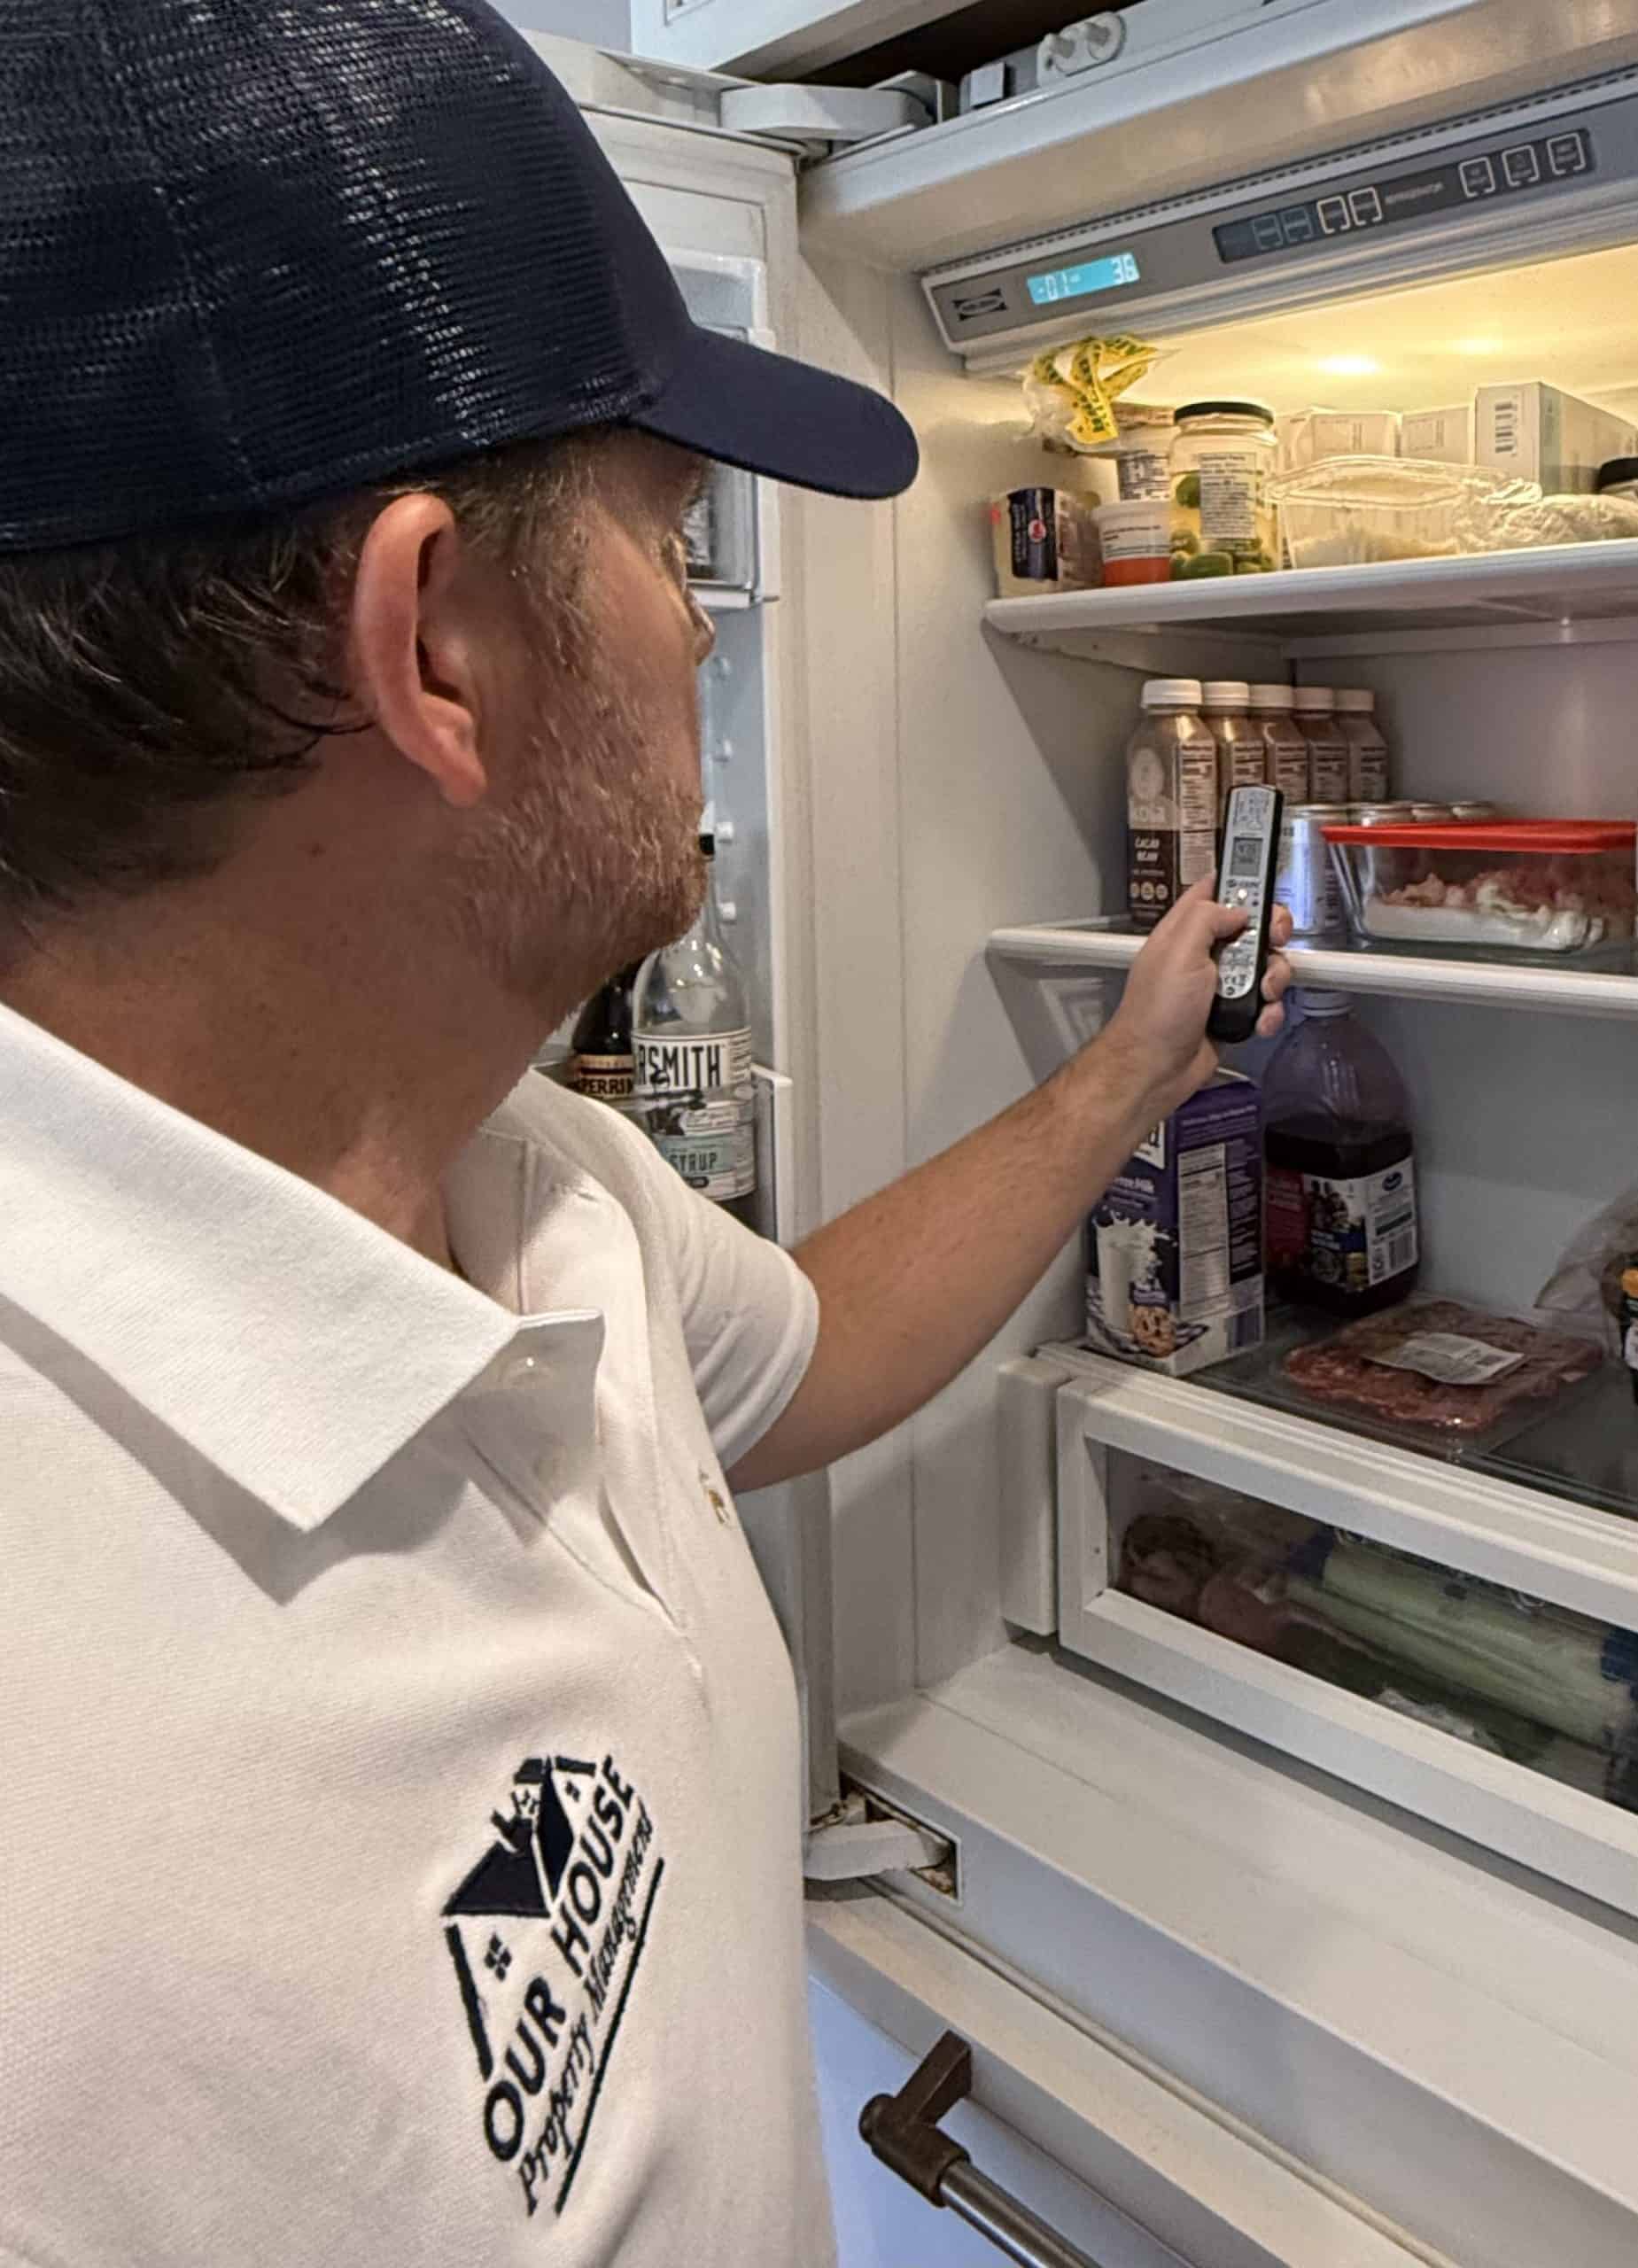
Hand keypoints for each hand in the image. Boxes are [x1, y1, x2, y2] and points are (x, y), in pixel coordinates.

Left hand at [1099, 880, 1292, 1121]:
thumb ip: (1207, 918)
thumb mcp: (1178, 952)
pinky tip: (1259, 1023)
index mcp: (1184, 931)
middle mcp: (1204, 953)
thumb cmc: (1159, 1010)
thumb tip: (1239, 911)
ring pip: (1266, 966)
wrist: (1156, 1069)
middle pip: (1253, 927)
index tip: (1266, 882)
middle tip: (1275, 941)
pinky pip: (1267, 1003)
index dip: (1240, 882)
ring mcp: (1221, 984)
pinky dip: (1269, 1012)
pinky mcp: (1235, 1013)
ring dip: (1274, 978)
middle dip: (1271, 933)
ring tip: (1263, 995)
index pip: (1213, 891)